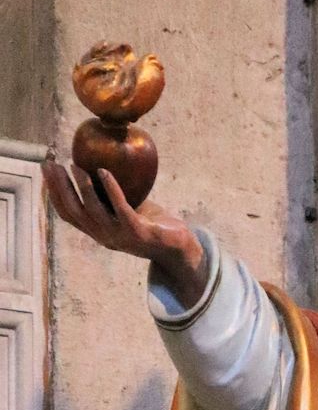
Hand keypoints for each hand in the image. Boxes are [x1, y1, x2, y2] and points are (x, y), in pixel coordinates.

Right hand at [41, 158, 208, 308]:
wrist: (178, 249)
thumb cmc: (151, 224)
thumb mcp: (125, 208)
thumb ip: (110, 194)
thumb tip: (99, 160)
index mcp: (98, 231)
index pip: (68, 214)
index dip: (54, 192)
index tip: (46, 169)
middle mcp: (104, 236)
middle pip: (74, 212)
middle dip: (60, 188)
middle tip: (52, 164)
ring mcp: (120, 236)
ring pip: (94, 212)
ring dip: (83, 188)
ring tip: (76, 166)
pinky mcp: (138, 232)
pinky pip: (121, 209)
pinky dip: (111, 190)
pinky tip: (104, 172)